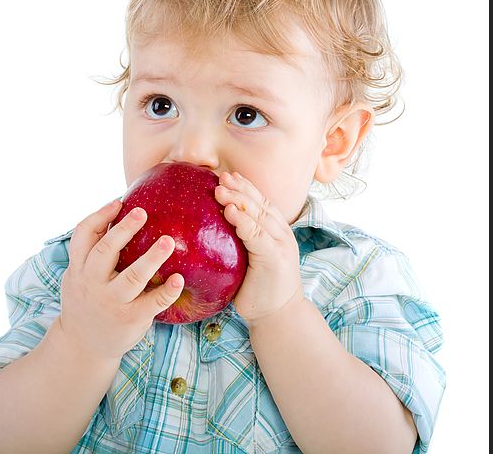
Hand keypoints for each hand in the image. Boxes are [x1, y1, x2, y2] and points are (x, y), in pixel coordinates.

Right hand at [59, 200, 183, 359]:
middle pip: (106, 252)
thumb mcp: (78, 275)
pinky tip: (179, 279)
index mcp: (79, 268)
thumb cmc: (87, 299)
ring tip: (168, 241)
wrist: (81, 346)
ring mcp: (112, 302)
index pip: (82, 236)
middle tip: (143, 212)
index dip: (99, 216)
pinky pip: (152, 302)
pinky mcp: (130, 319)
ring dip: (152, 258)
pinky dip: (167, 291)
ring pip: (132, 277)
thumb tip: (119, 211)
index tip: (118, 202)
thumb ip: (93, 252)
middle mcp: (92, 283)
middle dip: (124, 230)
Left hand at [214, 172, 304, 327]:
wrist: (279, 316)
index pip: (261, 202)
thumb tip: (211, 230)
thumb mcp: (250, 260)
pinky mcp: (274, 258)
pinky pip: (256, 235)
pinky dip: (243, 221)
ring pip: (259, 215)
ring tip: (220, 189)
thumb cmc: (260, 289)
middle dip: (240, 188)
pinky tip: (229, 212)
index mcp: (277, 232)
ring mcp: (280, 245)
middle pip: (260, 203)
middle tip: (220, 176)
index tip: (228, 176)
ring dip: (238, 200)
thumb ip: (240, 242)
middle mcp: (281, 234)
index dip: (246, 187)